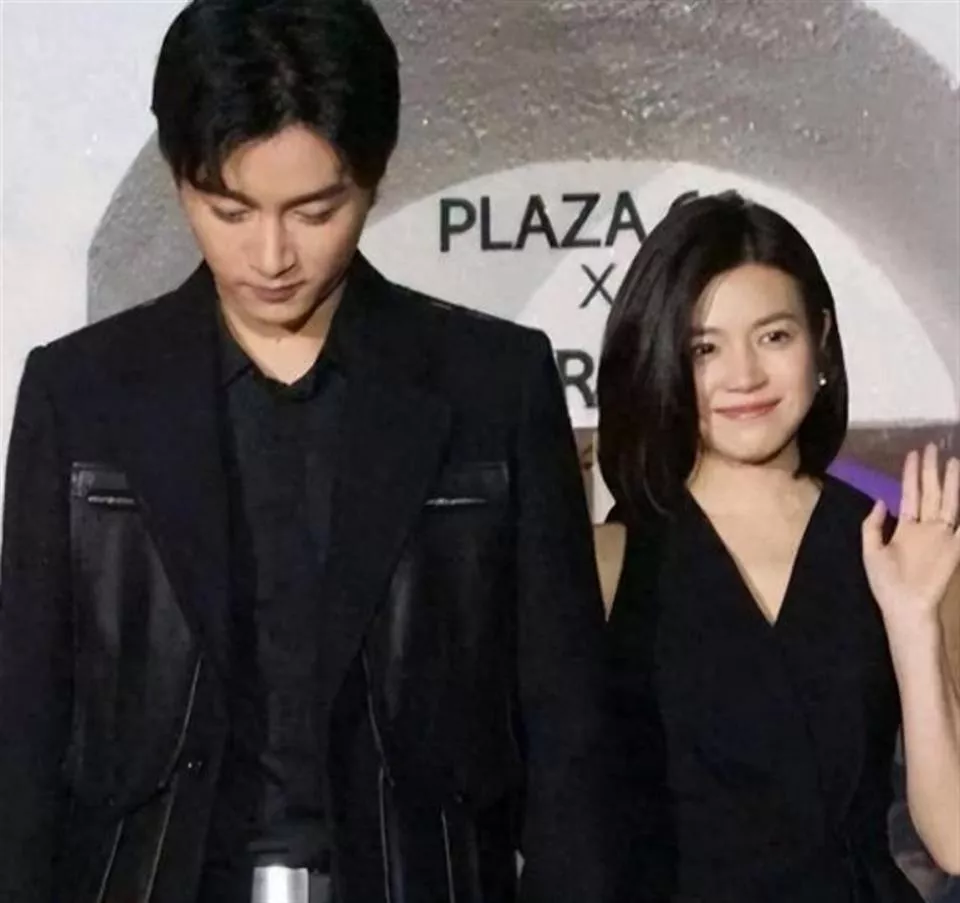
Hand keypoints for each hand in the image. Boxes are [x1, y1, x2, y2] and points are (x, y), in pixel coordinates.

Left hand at [862, 444, 959, 626]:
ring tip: (953, 460)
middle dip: (931, 470)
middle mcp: (926, 527)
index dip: (911, 474)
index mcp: (906, 528)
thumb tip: (881, 500)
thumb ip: (873, 525)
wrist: (904, 606)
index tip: (913, 454)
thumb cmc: (885, 582)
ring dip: (952, 482)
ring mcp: (942, 536)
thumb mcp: (871, 550)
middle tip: (932, 447)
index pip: (910, 493)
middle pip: (930, 492)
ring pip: (949, 502)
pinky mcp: (955, 547)